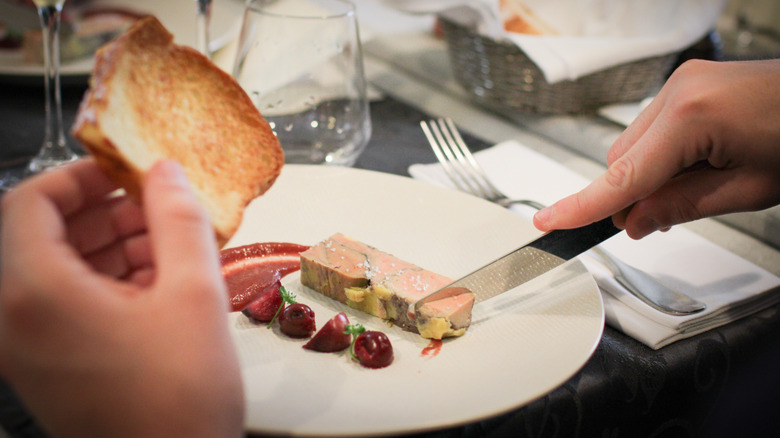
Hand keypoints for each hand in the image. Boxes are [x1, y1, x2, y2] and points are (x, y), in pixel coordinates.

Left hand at [0, 158, 243, 437]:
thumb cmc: (179, 400)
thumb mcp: (193, 294)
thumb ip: (178, 219)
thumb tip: (167, 172)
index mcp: (35, 294)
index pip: (32, 201)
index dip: (82, 175)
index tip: (127, 170)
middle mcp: (16, 319)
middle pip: (47, 234)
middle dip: (107, 211)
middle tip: (161, 206)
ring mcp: (29, 347)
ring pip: (61, 269)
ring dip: (114, 245)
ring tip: (174, 246)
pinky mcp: (50, 366)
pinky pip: (69, 303)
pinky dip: (111, 281)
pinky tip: (162, 281)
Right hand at [534, 59, 779, 238]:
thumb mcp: (749, 189)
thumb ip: (681, 205)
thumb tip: (635, 221)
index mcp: (693, 115)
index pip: (623, 175)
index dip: (583, 205)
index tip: (548, 222)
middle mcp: (680, 90)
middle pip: (623, 159)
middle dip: (634, 194)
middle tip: (661, 219)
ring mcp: (685, 82)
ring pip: (636, 145)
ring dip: (652, 173)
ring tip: (704, 181)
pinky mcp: (692, 83)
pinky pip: (655, 127)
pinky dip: (665, 154)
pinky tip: (702, 160)